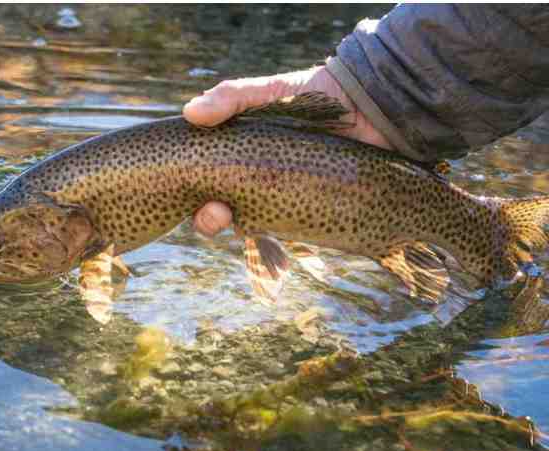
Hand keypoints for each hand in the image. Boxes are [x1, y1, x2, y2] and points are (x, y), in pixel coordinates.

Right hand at [186, 65, 392, 236]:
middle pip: (224, 215)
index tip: (208, 203)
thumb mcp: (270, 93)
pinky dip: (284, 246)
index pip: (206, 189)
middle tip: (221, 213)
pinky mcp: (317, 213)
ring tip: (249, 226)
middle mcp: (257, 184)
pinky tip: (285, 246)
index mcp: (240, 160)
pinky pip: (295, 237)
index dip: (200, 205)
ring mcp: (286, 201)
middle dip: (212, 222)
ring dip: (245, 234)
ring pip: (254, 230)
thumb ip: (233, 98)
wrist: (371, 104)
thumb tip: (189, 111)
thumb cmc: (316, 95)